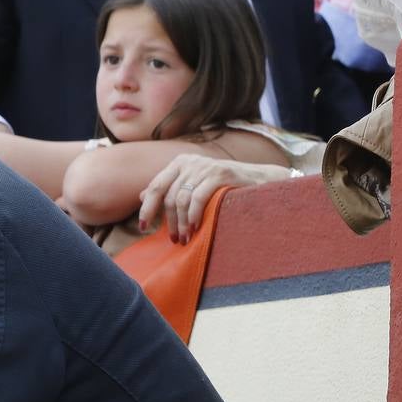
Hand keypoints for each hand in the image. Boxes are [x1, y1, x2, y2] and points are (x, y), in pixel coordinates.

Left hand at [138, 154, 287, 242]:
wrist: (260, 181)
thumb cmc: (224, 187)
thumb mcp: (193, 185)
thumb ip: (169, 189)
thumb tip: (141, 196)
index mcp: (179, 163)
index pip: (155, 187)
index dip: (146, 209)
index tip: (143, 228)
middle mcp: (189, 162)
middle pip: (167, 196)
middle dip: (169, 221)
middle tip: (174, 239)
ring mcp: (204, 166)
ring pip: (181, 199)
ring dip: (182, 222)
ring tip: (186, 237)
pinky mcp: (219, 173)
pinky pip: (198, 198)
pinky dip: (194, 215)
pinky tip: (196, 228)